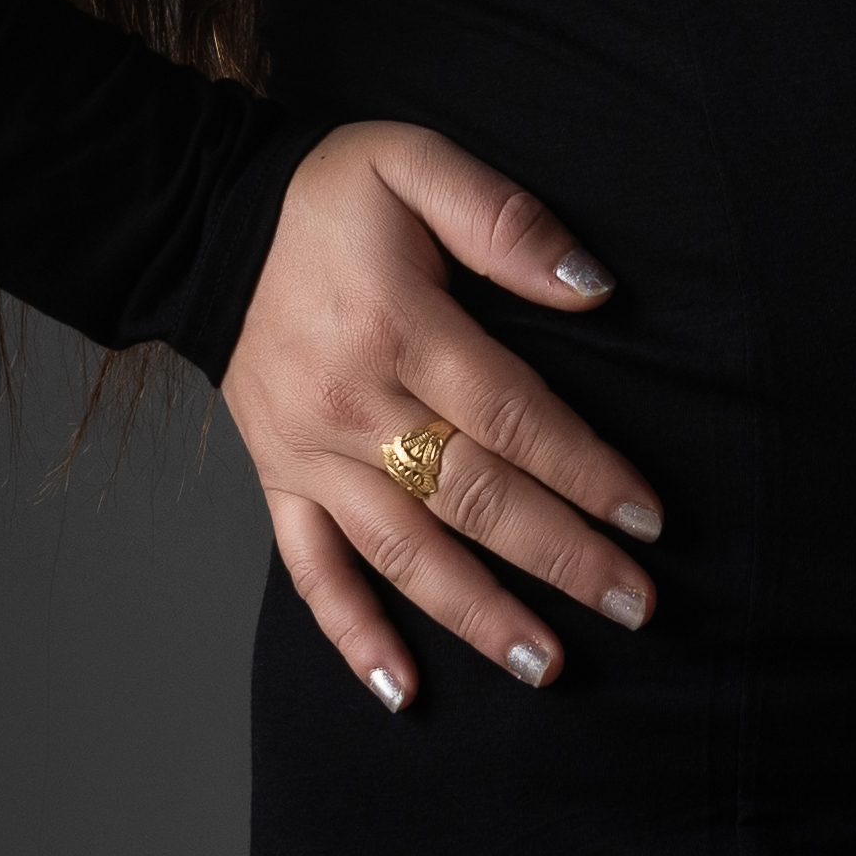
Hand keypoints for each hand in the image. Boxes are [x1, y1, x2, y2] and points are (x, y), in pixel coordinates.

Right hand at [219, 119, 663, 715]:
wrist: (208, 222)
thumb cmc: (330, 195)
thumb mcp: (417, 163)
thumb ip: (505, 223)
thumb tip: (594, 290)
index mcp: (396, 326)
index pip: (511, 415)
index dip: (584, 470)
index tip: (647, 518)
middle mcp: (351, 406)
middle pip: (472, 497)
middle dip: (560, 557)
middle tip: (634, 605)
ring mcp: (308, 455)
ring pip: (402, 552)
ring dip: (476, 614)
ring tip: (545, 664)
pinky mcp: (277, 481)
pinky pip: (311, 573)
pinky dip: (354, 636)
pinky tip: (402, 691)